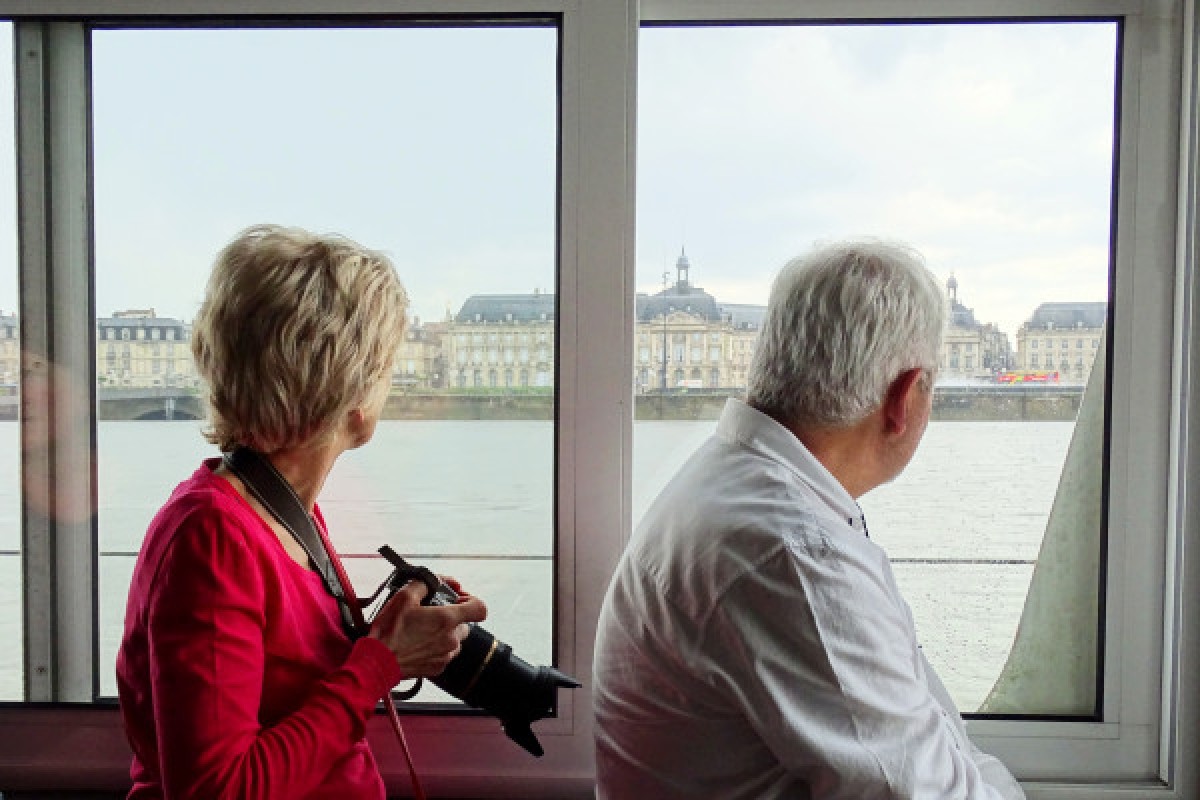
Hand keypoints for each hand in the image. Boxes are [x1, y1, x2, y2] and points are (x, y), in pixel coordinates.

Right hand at [367, 578, 487, 677]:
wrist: (376, 663)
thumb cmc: (389, 631)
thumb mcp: (404, 597)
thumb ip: (425, 583)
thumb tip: (437, 580)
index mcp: (447, 620)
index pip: (480, 608)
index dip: (471, 600)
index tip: (458, 599)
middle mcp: (452, 639)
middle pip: (464, 623)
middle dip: (451, 616)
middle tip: (431, 613)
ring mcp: (446, 655)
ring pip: (454, 639)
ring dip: (444, 632)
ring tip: (421, 629)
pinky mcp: (438, 668)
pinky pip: (444, 653)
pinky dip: (436, 646)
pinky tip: (418, 643)